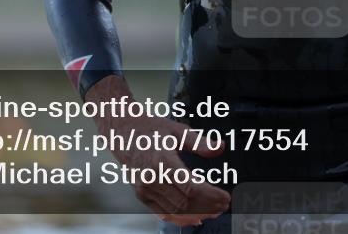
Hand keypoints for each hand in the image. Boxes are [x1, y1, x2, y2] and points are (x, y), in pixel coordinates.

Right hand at [87, 76, 230, 226]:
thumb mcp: (177, 130)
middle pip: (185, 202)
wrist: (123, 132)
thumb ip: (199, 142)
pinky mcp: (142, 194)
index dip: (211, 196)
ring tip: (213, 212)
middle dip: (208, 207)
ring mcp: (145, 189)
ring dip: (197, 214)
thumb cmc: (149, 129)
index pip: (191, 187)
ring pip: (175, 210)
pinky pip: (163, 213)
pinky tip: (194, 218)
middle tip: (223, 206)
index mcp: (163, 161)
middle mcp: (152, 178)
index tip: (225, 197)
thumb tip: (219, 148)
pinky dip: (180, 219)